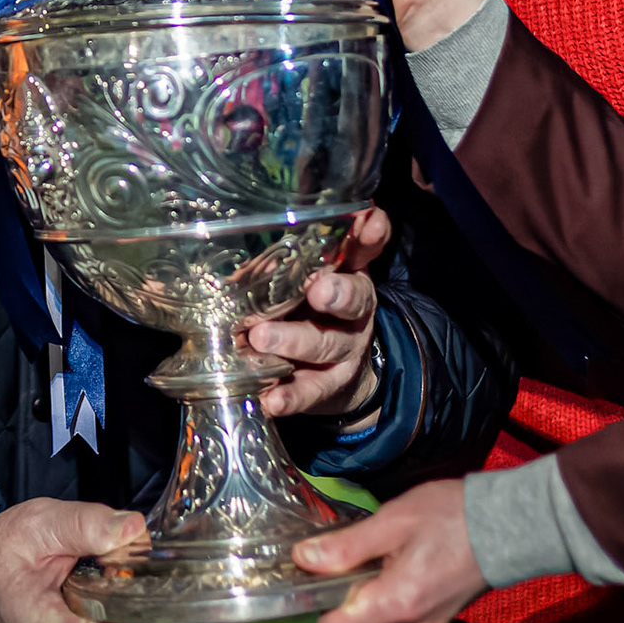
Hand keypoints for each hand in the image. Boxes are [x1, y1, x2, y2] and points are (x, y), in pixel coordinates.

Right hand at [0, 500, 141, 622]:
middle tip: (118, 571)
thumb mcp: (42, 521)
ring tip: (101, 579)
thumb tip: (133, 529)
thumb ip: (87, 524)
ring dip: (115, 616)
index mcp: (33, 622)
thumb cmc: (4, 546)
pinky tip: (96, 594)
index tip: (129, 579)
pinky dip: (106, 622)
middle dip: (123, 610)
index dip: (123, 616)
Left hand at [254, 205, 390, 418]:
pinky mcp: (326, 388)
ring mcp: (344, 353)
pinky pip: (309, 392)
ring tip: (261, 338)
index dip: (370, 236)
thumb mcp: (314, 278)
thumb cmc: (317, 310)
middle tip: (316, 289)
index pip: (365, 251)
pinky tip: (270, 399)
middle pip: (353, 301)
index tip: (369, 223)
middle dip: (337, 294)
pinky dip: (290, 397)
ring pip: (324, 346)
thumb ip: (292, 260)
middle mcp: (355, 314)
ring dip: (294, 341)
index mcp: (352, 277)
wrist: (343, 373)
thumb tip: (253, 238)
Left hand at [294, 479, 485, 622]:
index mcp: (396, 605)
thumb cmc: (451, 517)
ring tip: (388, 547)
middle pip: (354, 620)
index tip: (319, 569)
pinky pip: (397, 611)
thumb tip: (303, 559)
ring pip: (375, 615)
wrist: (509, 523)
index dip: (317, 600)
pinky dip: (392, 589)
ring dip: (371, 586)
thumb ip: (346, 547)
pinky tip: (405, 556)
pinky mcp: (437, 618)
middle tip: (360, 546)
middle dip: (348, 587)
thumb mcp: (392, 522)